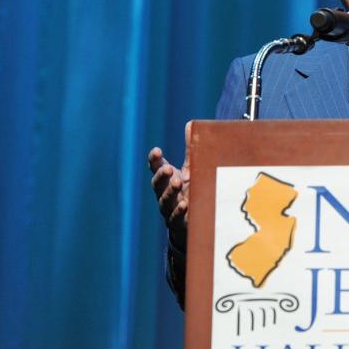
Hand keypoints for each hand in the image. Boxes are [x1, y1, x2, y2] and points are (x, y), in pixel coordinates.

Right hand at [148, 122, 190, 249]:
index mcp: (167, 179)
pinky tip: (185, 205)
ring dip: (170, 192)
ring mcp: (170, 210)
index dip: (155, 160)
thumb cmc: (191, 191)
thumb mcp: (191, 169)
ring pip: (165, 201)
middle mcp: (164, 194)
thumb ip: (190, 150)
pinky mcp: (179, 224)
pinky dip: (179, 211)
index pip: (156, 168)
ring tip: (177, 183)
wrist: (193, 222)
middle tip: (167, 169)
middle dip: (161, 176)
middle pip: (157, 185)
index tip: (157, 151)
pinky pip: (176, 218)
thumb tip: (190, 124)